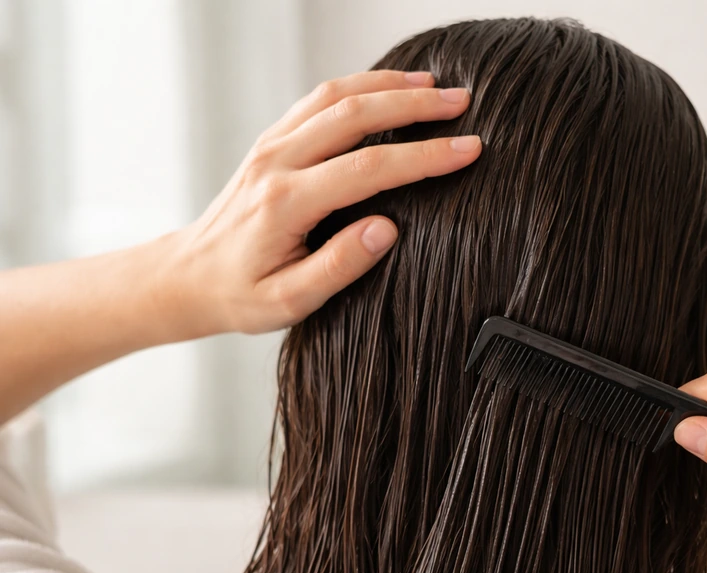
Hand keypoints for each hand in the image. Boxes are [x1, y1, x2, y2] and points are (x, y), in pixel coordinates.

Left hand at [167, 70, 481, 336]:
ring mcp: (270, 147)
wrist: (187, 278)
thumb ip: (339, 266)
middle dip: (415, 105)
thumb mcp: (289, 301)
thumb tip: (386, 229)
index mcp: (285, 203)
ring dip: (388, 86)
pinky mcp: (270, 144)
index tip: (467, 149)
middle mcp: (276, 163)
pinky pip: (317, 101)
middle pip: (354, 115)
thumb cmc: (239, 295)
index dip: (424, 157)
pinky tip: (386, 89)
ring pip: (335, 97)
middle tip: (462, 102)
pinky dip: (358, 87)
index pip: (369, 168)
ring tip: (433, 86)